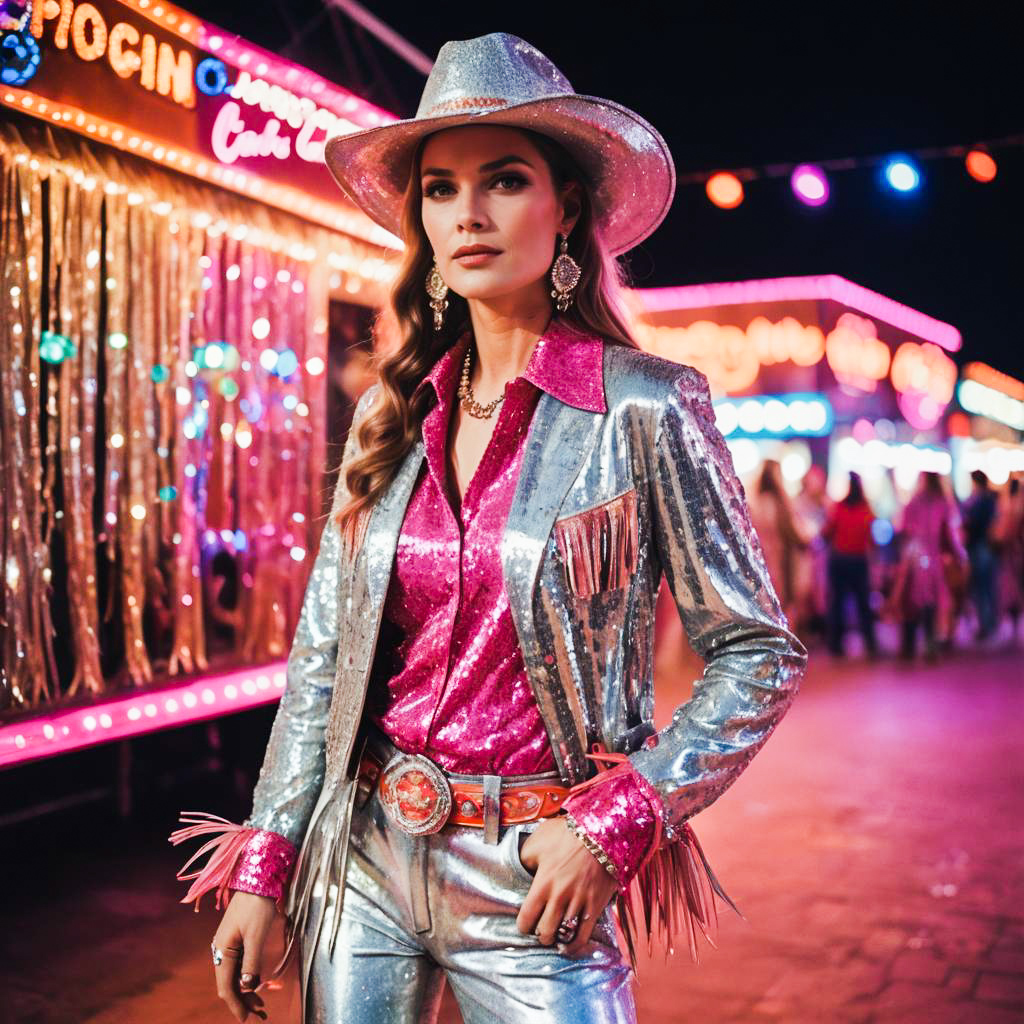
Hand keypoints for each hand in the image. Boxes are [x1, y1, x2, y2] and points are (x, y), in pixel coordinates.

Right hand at [211, 891, 276, 1020]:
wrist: (257, 880)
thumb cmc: (257, 906)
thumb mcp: (257, 935)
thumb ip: (252, 962)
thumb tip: (248, 987)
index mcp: (222, 950)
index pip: (226, 986)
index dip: (236, 1004)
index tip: (247, 1019)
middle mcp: (221, 950)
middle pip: (229, 984)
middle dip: (242, 1001)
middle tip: (260, 1015)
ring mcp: (228, 945)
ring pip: (234, 976)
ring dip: (245, 991)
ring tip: (260, 1006)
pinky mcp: (236, 940)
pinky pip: (238, 965)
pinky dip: (247, 978)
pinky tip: (256, 986)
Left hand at [515, 815, 618, 955]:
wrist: (600, 831)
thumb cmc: (566, 834)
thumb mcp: (537, 841)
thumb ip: (524, 858)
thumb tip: (520, 869)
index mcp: (542, 883)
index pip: (526, 919)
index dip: (523, 925)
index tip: (525, 923)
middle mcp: (559, 897)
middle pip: (544, 932)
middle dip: (540, 934)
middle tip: (541, 928)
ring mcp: (579, 903)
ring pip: (563, 935)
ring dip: (557, 939)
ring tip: (554, 936)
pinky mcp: (596, 905)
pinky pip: (584, 935)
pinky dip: (575, 945)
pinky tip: (569, 945)